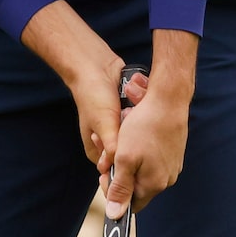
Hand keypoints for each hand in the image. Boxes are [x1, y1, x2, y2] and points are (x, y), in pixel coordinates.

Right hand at [19, 0, 124, 176]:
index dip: (128, 160)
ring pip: (138, 135)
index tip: (133, 145)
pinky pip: (141, 120)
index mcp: (98, 150)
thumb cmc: (94, 97)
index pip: (118, 168)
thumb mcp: (104, 125)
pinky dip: (141, 111)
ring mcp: (120, 128)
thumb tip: (122, 169)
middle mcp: (109, 141)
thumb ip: (113, 148)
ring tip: (129, 107)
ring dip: (138, 122)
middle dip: (134, 136)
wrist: (95, 67)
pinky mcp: (129, 116)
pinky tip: (135, 101)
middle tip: (127, 118)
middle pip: (130, 151)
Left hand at [104, 29, 197, 216]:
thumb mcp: (125, 158)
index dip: (115, 192)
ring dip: (129, 162)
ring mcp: (172, 166)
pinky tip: (136, 136)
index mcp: (154, 184)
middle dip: (120, 174)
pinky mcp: (174, 154)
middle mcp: (167, 179)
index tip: (105, 173)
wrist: (168, 100)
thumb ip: (120, 188)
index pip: (131, 204)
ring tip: (123, 142)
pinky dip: (140, 152)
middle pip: (137, 188)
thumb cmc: (144, 127)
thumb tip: (115, 216)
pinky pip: (152, 160)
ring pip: (143, 172)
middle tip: (110, 155)